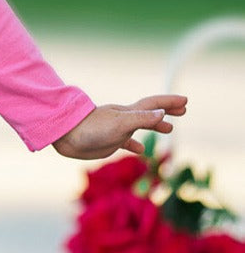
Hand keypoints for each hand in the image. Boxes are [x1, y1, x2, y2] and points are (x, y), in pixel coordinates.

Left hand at [51, 94, 186, 159]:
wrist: (66, 136)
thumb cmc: (91, 128)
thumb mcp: (120, 124)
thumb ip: (141, 119)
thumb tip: (162, 113)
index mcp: (129, 113)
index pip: (154, 104)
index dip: (169, 102)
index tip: (185, 101)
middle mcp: (125, 119)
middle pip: (150, 113)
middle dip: (167, 111)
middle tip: (183, 111)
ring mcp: (117, 131)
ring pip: (141, 127)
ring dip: (155, 126)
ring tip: (169, 129)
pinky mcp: (108, 142)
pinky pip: (126, 143)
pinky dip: (136, 145)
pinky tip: (141, 151)